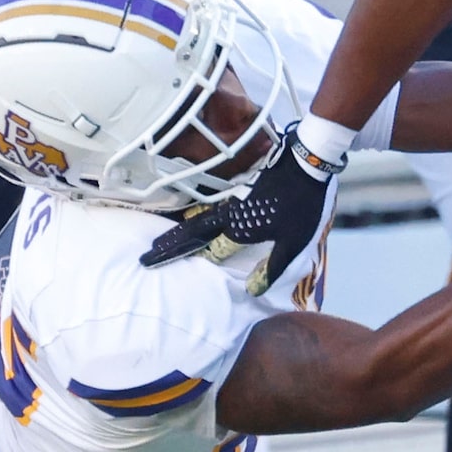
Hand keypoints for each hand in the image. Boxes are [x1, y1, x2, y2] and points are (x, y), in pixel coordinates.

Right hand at [140, 124, 339, 293]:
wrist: (305, 163)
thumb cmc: (302, 206)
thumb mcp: (292, 243)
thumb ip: (272, 267)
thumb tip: (252, 289)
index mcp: (239, 228)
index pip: (208, 250)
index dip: (183, 258)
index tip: (154, 265)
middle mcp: (229, 215)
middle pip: (193, 233)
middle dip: (170, 245)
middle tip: (147, 254)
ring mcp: (232, 202)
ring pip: (199, 221)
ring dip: (179, 233)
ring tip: (162, 242)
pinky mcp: (239, 192)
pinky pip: (210, 211)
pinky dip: (195, 221)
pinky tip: (193, 223)